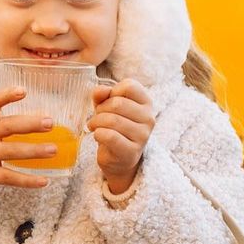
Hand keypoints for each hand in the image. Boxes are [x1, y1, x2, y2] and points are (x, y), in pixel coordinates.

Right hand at [0, 87, 53, 208]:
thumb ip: (5, 124)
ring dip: (34, 151)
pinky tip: (44, 180)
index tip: (23, 91)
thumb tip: (42, 120)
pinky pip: (8, 177)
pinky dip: (27, 180)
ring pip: (10, 152)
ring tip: (53, 150)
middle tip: (50, 123)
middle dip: (29, 124)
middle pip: (5, 126)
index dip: (6, 96)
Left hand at [87, 79, 154, 196]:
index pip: (129, 86)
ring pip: (112, 120)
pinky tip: (98, 136)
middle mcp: (148, 118)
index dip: (113, 91)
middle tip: (97, 118)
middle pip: (117, 103)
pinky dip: (98, 134)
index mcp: (146, 103)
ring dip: (96, 122)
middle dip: (101, 109)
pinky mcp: (131, 151)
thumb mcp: (106, 105)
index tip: (108, 102)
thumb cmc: (113, 126)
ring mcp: (142, 136)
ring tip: (95, 127)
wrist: (118, 158)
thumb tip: (101, 90)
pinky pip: (110, 136)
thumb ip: (102, 94)